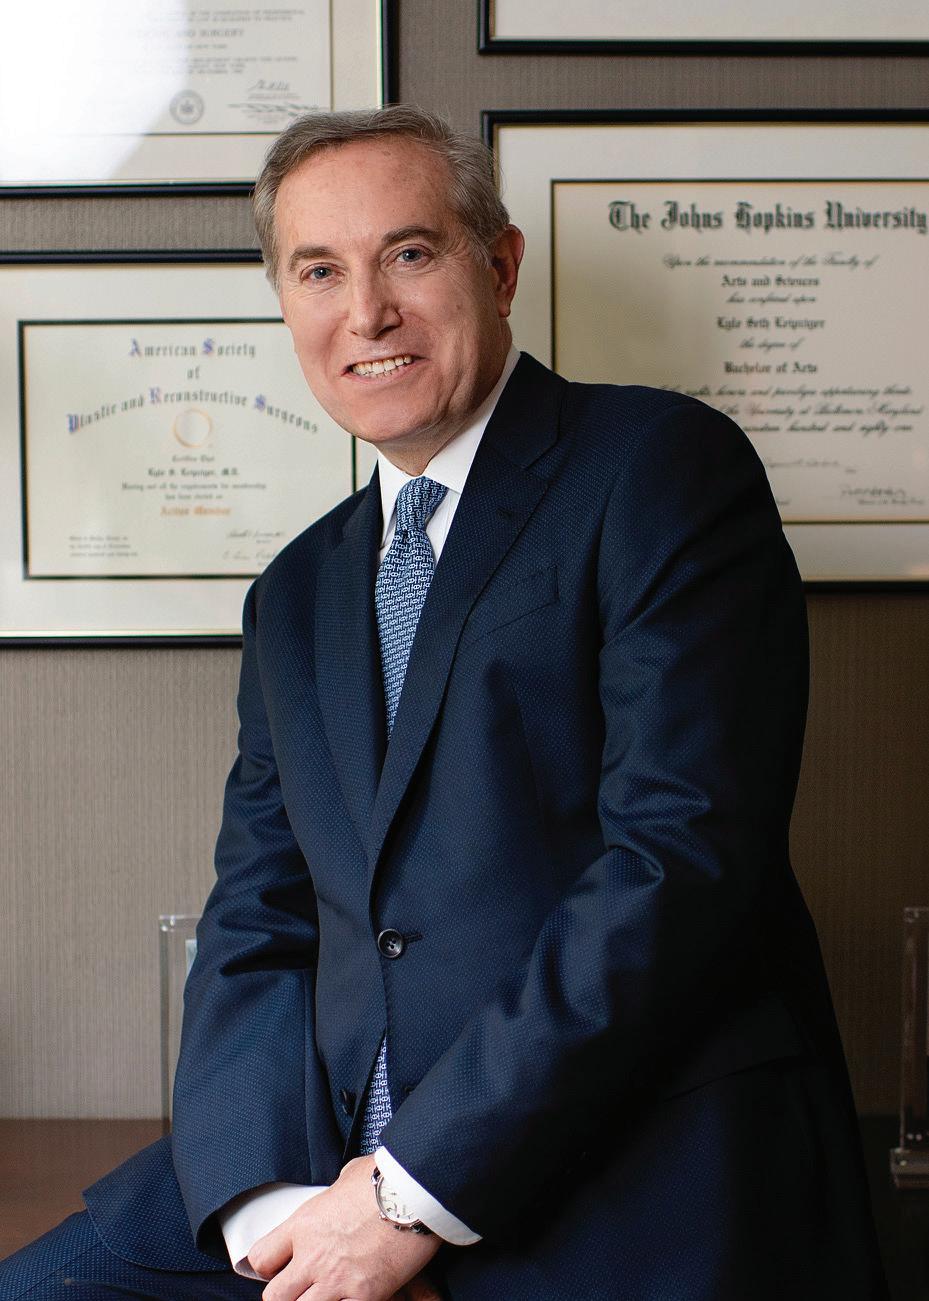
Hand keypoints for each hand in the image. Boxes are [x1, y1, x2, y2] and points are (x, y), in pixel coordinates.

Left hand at [248, 1155, 441, 1300]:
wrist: (417, 1190)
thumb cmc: (385, 1178)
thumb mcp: (348, 1177)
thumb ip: (335, 1193)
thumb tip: (342, 1191)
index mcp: (304, 1223)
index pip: (261, 1258)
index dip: (269, 1268)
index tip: (281, 1268)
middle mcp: (313, 1255)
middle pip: (274, 1297)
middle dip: (286, 1296)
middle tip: (302, 1290)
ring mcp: (336, 1279)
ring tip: (329, 1293)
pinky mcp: (364, 1296)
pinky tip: (351, 1298)